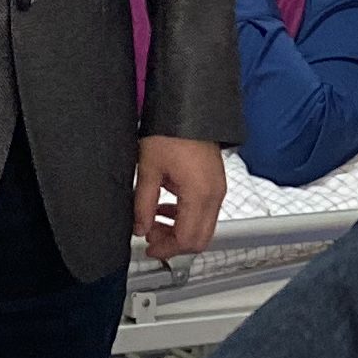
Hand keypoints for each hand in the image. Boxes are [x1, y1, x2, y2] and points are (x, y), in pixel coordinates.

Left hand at [137, 136, 225, 261]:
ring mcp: (218, 189)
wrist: (188, 108)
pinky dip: (186, 217)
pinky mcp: (216, 183)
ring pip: (204, 227)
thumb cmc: (171, 131)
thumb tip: (139, 228)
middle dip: (174, 244)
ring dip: (179, 230)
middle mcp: (214, 195)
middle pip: (200, 239)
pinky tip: (166, 206)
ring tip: (154, 221)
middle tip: (151, 237)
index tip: (148, 248)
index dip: (166, 249)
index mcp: (199, 194)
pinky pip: (205, 211)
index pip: (186, 239)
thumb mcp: (148, 169)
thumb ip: (143, 204)